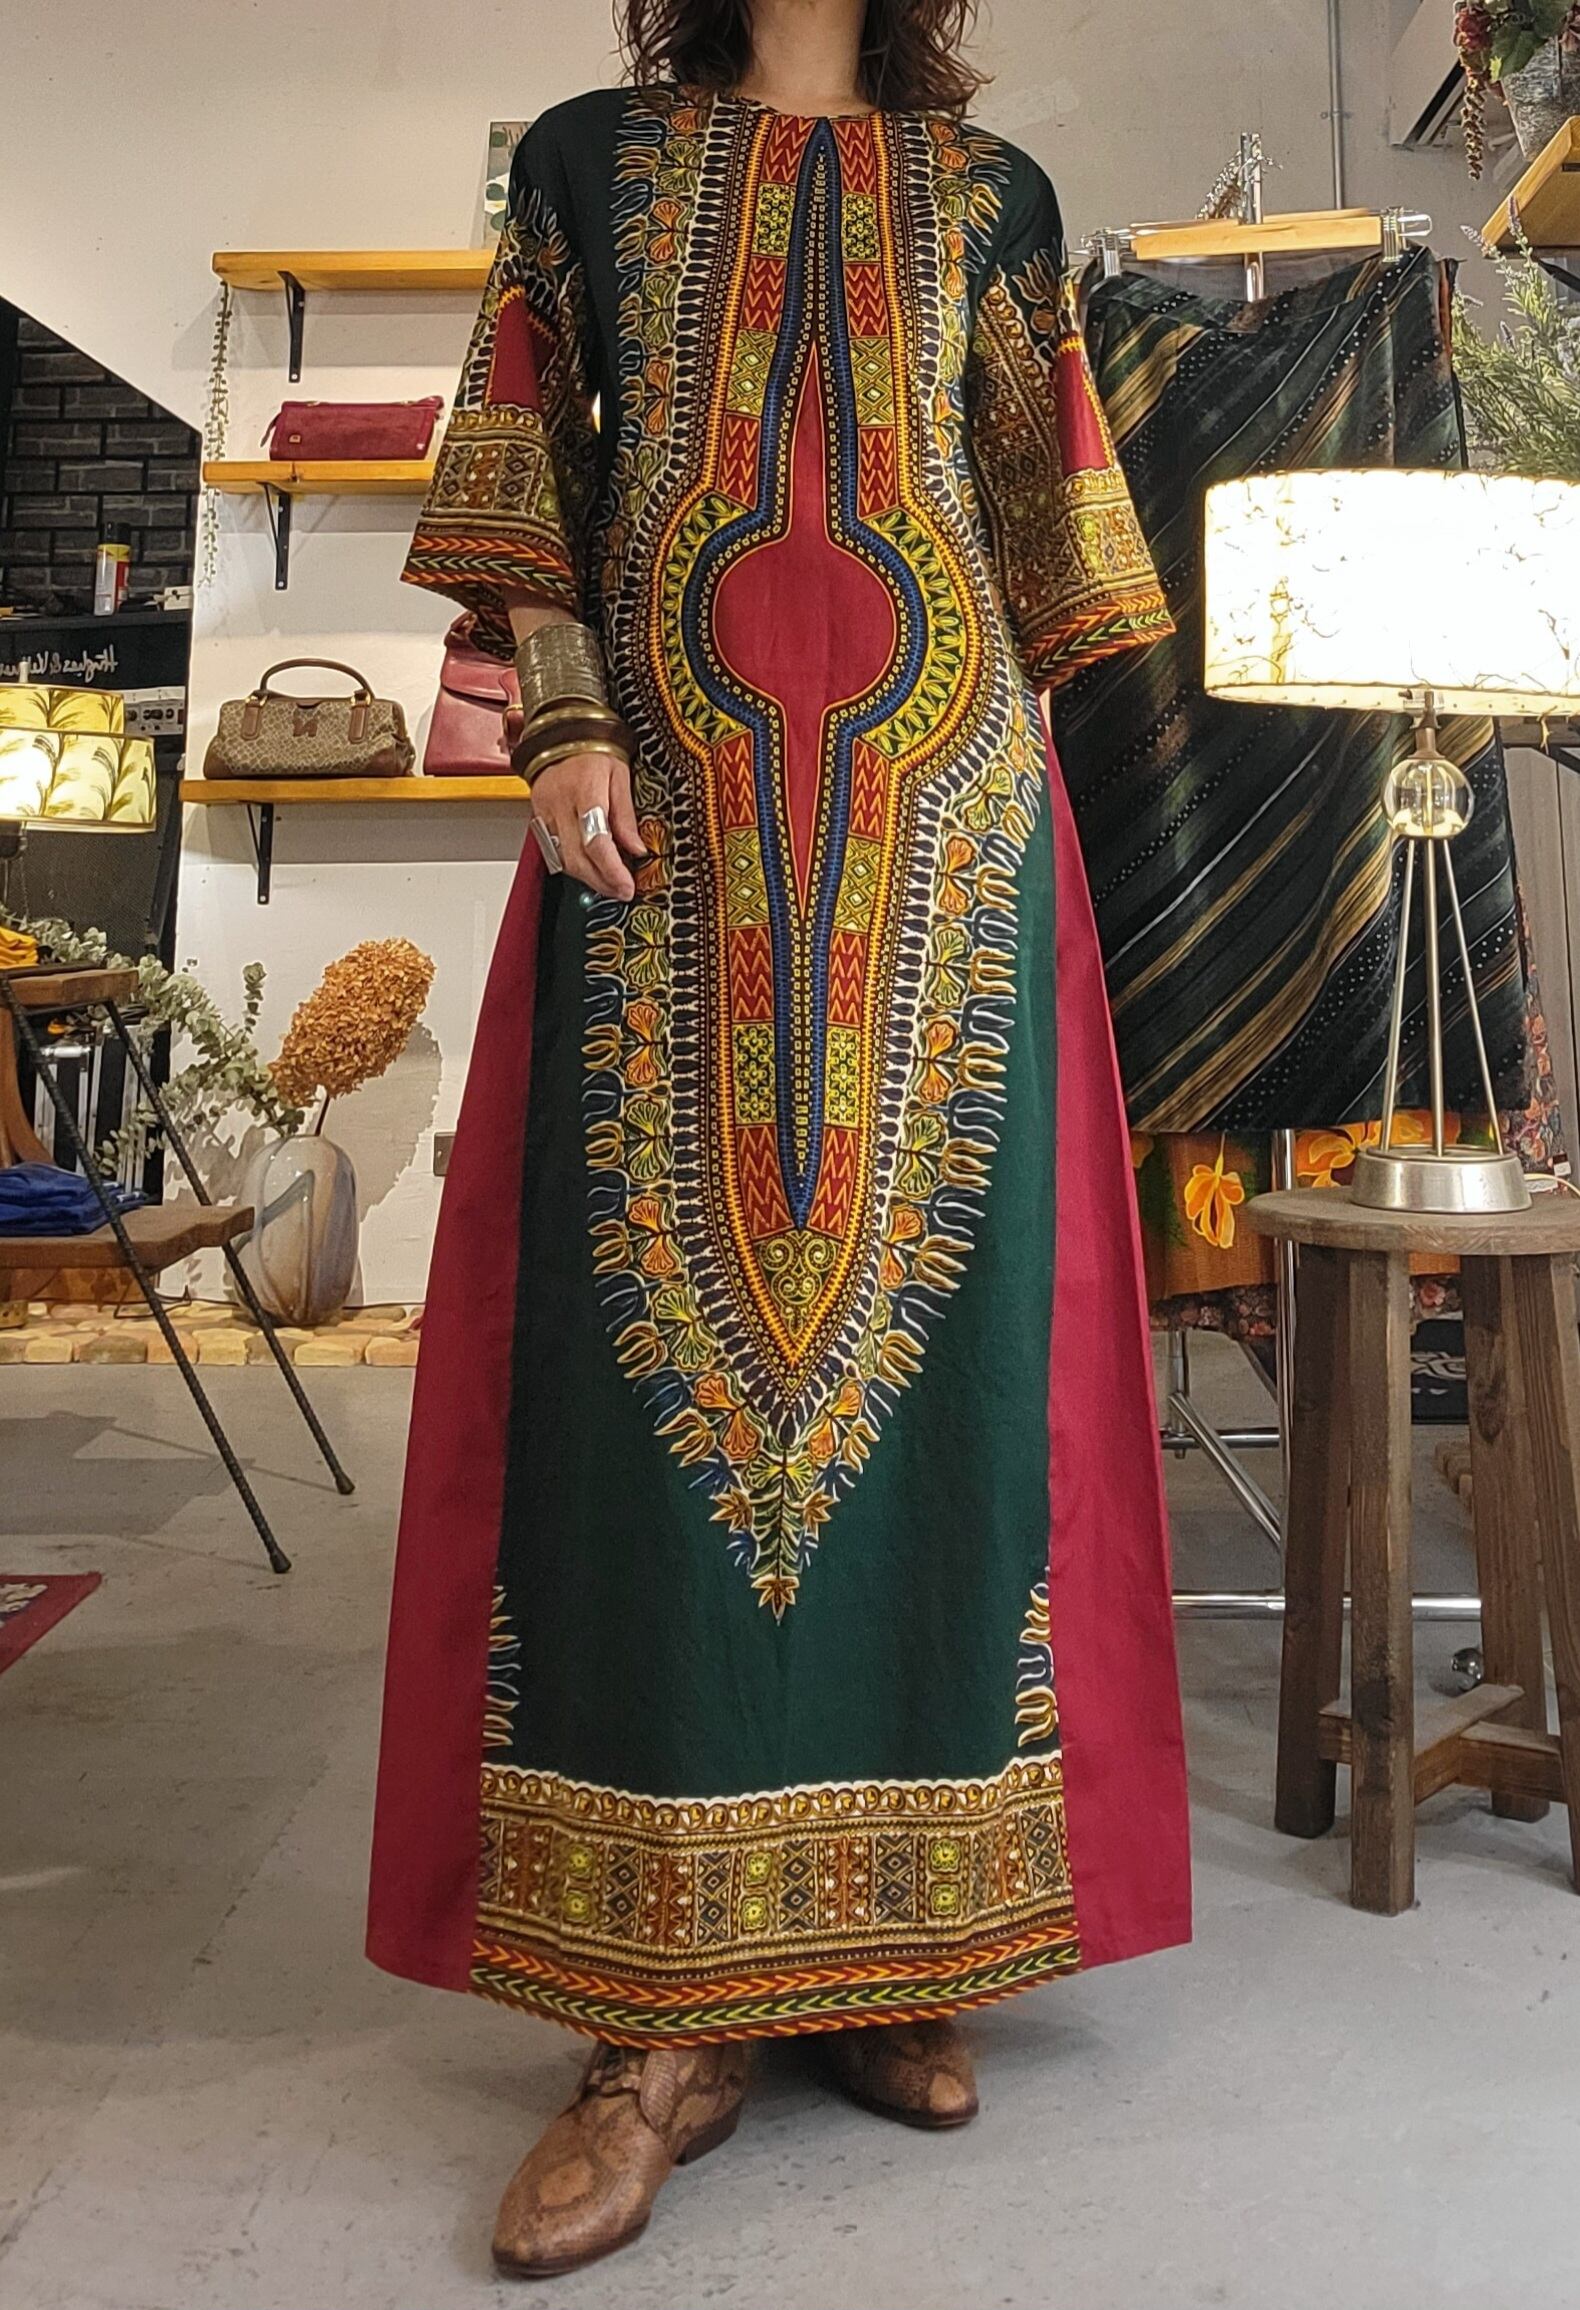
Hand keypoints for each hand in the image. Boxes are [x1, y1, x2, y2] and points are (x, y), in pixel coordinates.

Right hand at [507, 711, 645, 900]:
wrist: (560, 734)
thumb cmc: (593, 749)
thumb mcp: (620, 775)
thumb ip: (626, 815)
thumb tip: (637, 849)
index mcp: (585, 789)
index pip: (596, 840)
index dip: (612, 869)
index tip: (627, 886)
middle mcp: (560, 804)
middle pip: (577, 857)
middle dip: (602, 882)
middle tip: (622, 891)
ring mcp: (545, 812)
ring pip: (563, 859)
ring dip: (588, 878)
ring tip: (610, 884)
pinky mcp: (538, 818)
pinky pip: (553, 851)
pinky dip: (572, 866)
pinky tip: (589, 870)